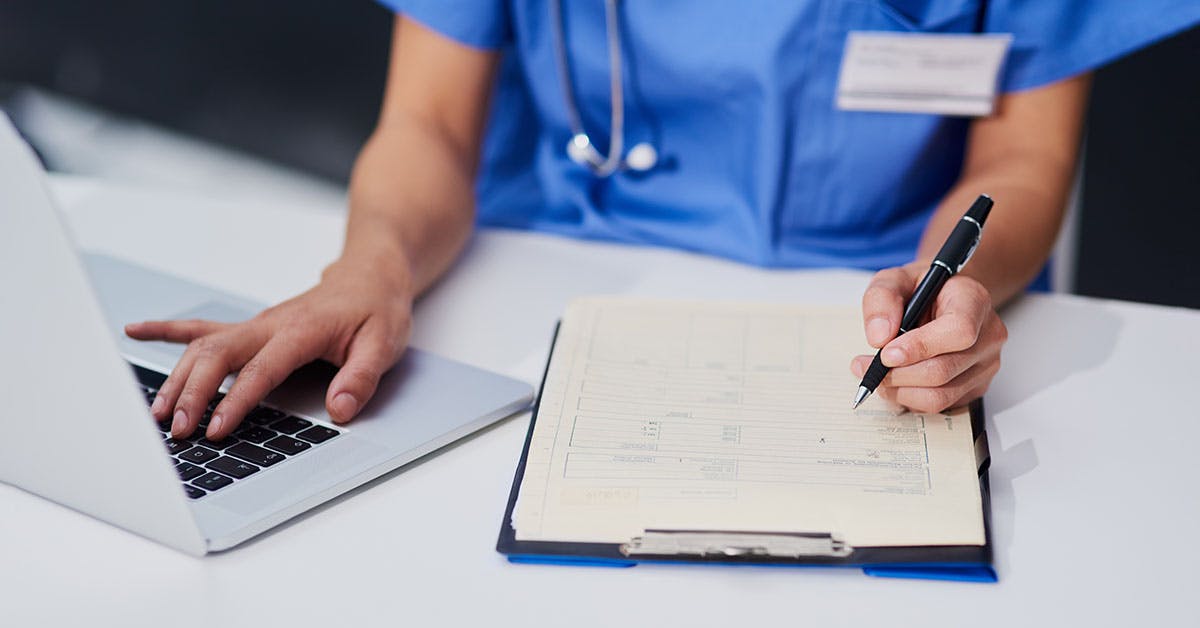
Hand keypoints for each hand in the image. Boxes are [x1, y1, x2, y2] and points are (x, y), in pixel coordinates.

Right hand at [126, 257, 412, 439]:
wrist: (371, 276)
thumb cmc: (377, 309)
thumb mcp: (384, 344)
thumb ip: (361, 378)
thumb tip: (340, 409)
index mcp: (301, 331)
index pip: (262, 369)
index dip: (237, 401)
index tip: (217, 429)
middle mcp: (270, 325)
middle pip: (218, 355)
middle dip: (193, 392)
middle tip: (178, 429)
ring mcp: (256, 325)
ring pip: (203, 346)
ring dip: (179, 378)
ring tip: (158, 412)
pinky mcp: (251, 328)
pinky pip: (203, 327)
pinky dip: (167, 330)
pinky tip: (135, 332)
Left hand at [851, 263, 1006, 412]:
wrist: (942, 300)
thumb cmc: (920, 289)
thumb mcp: (894, 280)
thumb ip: (882, 299)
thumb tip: (879, 337)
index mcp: (973, 300)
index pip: (958, 331)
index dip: (919, 347)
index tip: (886, 353)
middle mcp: (988, 335)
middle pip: (942, 370)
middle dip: (896, 374)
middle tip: (864, 366)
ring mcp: (985, 364)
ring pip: (940, 395)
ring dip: (899, 390)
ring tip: (876, 376)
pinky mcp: (976, 387)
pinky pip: (940, 406)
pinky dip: (910, 398)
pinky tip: (896, 381)